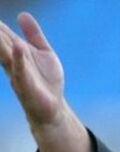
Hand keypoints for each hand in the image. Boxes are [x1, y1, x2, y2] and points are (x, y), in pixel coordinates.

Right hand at [0, 12, 64, 127]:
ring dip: (0, 41)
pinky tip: (19, 46)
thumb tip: (22, 14)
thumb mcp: (44, 53)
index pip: (3, 35)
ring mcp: (18, 73)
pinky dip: (20, 58)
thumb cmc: (46, 80)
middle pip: (1, 43)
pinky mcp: (27, 85)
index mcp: (16, 53)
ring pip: (6, 54)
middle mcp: (13, 62)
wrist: (53, 107)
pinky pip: (21, 70)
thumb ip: (34, 35)